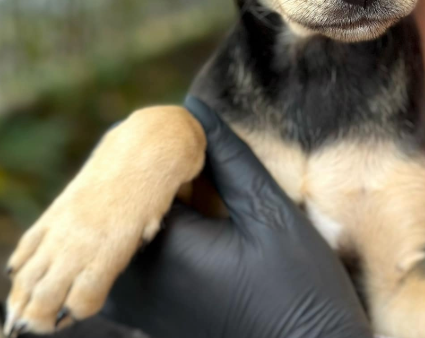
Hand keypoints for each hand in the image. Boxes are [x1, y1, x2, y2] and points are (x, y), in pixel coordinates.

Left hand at [100, 99, 372, 337]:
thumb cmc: (299, 286)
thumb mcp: (270, 214)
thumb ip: (229, 160)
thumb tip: (194, 109)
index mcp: (164, 248)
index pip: (141, 177)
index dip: (164, 145)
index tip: (185, 123)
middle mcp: (136, 279)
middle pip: (125, 204)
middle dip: (153, 173)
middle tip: (191, 146)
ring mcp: (136, 302)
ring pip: (128, 231)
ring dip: (154, 203)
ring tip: (198, 183)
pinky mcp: (147, 314)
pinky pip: (134, 258)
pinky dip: (155, 232)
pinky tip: (195, 217)